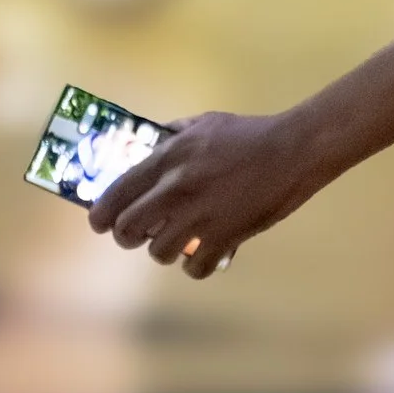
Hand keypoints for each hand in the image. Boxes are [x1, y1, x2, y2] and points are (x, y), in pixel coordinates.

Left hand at [89, 106, 329, 274]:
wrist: (293, 151)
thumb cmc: (248, 134)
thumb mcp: (203, 124)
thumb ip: (172, 135)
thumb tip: (148, 146)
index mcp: (167, 159)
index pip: (115, 194)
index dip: (101, 215)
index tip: (100, 224)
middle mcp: (176, 189)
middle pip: (127, 230)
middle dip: (128, 237)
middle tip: (139, 236)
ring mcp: (199, 216)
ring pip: (158, 253)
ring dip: (165, 251)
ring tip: (179, 243)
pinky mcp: (225, 238)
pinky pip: (195, 268)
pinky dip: (197, 267)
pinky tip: (204, 256)